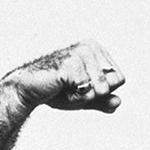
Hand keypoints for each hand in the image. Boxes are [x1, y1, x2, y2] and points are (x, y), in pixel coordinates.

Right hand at [3, 40, 124, 113]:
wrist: (30, 92)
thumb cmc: (56, 91)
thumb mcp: (85, 98)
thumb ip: (103, 100)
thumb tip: (118, 102)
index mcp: (96, 49)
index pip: (119, 79)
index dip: (102, 91)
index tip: (82, 86)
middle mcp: (90, 46)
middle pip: (113, 83)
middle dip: (94, 94)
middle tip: (73, 88)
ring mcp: (80, 53)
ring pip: (101, 89)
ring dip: (83, 97)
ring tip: (66, 88)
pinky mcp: (70, 64)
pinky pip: (87, 92)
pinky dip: (75, 98)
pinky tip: (60, 89)